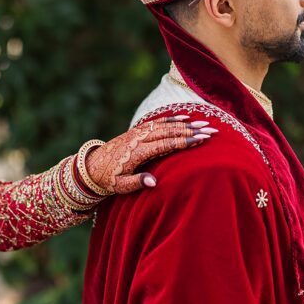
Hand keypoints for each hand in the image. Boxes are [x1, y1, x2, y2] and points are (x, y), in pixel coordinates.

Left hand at [85, 115, 215, 192]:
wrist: (93, 165)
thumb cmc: (109, 179)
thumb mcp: (120, 186)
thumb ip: (137, 182)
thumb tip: (153, 182)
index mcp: (138, 152)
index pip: (165, 145)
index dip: (184, 141)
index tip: (201, 139)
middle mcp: (139, 139)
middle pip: (169, 132)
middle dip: (191, 130)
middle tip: (211, 129)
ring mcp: (139, 133)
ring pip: (165, 125)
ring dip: (185, 123)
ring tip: (203, 121)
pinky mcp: (137, 131)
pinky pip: (157, 122)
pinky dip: (171, 118)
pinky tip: (184, 117)